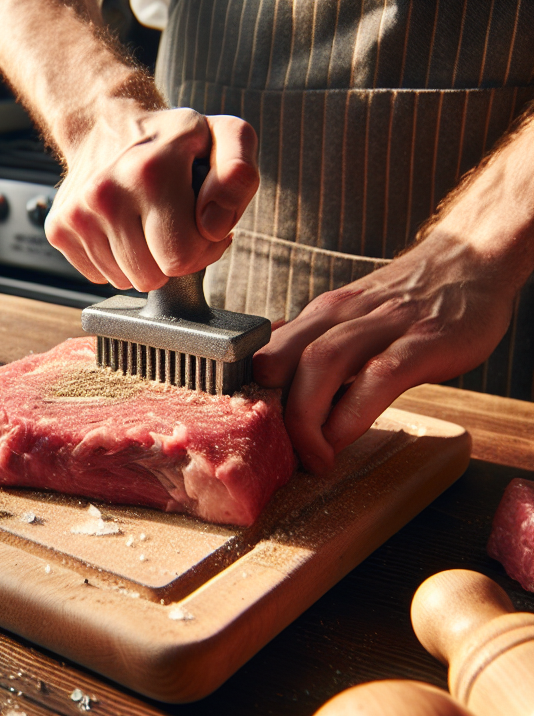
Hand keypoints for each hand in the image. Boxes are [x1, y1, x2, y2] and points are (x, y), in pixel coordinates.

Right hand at [45, 106, 259, 291]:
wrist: (105, 123)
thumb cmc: (170, 138)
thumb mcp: (224, 137)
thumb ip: (239, 176)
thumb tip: (216, 227)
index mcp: (150, 172)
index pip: (182, 257)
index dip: (202, 248)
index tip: (201, 222)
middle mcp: (105, 193)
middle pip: (152, 278)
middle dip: (171, 258)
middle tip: (173, 223)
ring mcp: (77, 214)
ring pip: (125, 282)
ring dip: (143, 260)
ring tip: (146, 221)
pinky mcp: (59, 229)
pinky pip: (99, 276)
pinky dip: (115, 259)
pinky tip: (121, 227)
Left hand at [252, 228, 517, 473]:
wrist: (471, 258)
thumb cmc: (406, 301)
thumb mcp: (350, 319)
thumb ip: (315, 348)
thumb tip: (273, 385)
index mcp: (320, 315)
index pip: (262, 353)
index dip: (245, 396)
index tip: (249, 433)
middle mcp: (341, 315)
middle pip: (281, 360)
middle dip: (270, 413)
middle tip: (278, 455)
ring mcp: (383, 325)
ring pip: (322, 364)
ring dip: (306, 418)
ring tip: (312, 457)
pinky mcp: (425, 341)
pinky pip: (379, 377)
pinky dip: (353, 413)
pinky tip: (344, 440)